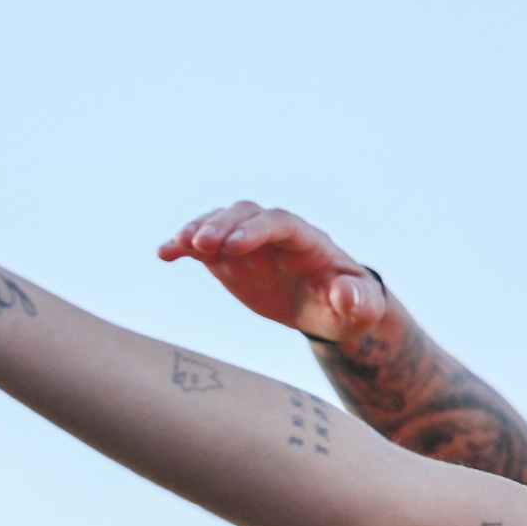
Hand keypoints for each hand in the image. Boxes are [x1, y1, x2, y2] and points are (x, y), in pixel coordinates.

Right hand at [158, 202, 388, 342]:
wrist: (332, 309)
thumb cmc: (352, 307)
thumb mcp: (362, 310)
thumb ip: (357, 300)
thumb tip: (344, 294)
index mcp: (309, 242)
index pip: (281, 224)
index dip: (257, 230)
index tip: (234, 246)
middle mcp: (276, 235)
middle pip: (247, 215)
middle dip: (223, 226)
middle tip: (200, 244)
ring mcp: (251, 243)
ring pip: (222, 223)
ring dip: (199, 230)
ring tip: (177, 245)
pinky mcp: (231, 257)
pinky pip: (205, 246)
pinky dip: (184, 247)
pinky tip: (164, 254)